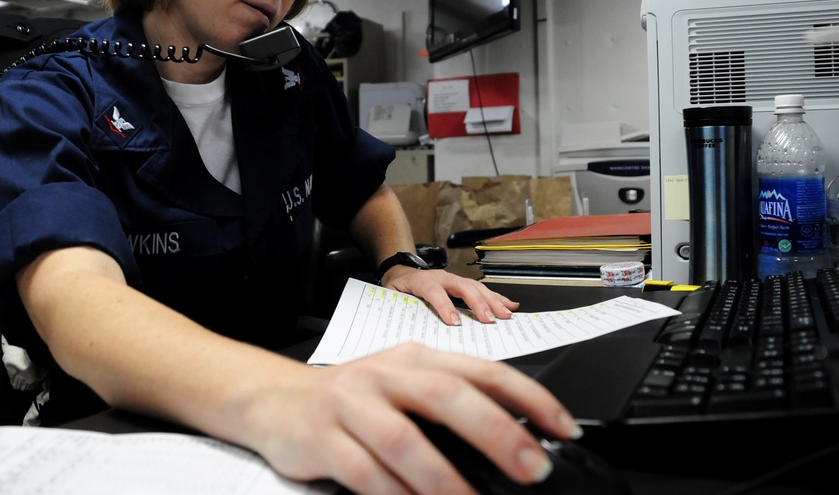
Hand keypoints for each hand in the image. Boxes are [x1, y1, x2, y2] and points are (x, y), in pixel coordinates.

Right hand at [242, 342, 580, 493]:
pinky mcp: (321, 438)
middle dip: (495, 431)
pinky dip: (395, 494)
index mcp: (417, 358)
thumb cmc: (353, 399)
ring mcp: (352, 404)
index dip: (528, 396)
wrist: (276, 399)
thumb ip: (451, 404)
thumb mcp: (403, 387)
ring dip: (445, 478)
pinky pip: (363, 471)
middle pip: (447, 395)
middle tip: (532, 467)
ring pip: (404, 439)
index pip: (482, 369)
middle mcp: (387, 374)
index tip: (562, 427)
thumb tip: (516, 440)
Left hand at [381, 266, 518, 324]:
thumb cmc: (398, 289)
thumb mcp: (391, 297)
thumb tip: (402, 324)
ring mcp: (454, 279)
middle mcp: (441, 277)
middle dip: (478, 304)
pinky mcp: (462, 284)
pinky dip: (497, 298)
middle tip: (489, 320)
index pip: (434, 292)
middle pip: (462, 287)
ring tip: (505, 315)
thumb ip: (397, 307)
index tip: (454, 323)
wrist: (402, 272)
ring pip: (476, 287)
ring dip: (492, 301)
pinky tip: (510, 305)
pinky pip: (482, 290)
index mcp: (421, 281)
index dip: (444, 306)